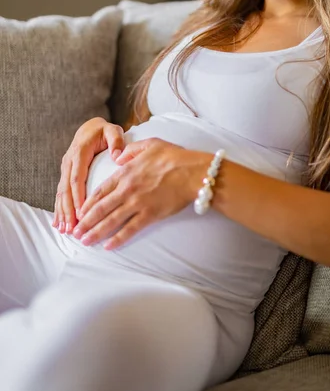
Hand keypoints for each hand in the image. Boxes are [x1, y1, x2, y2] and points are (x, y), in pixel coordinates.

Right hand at [53, 118, 124, 232]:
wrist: (89, 127)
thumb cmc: (103, 131)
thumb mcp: (112, 131)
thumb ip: (116, 141)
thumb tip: (118, 156)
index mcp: (79, 153)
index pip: (77, 178)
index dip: (78, 196)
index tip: (81, 212)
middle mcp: (69, 162)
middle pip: (66, 189)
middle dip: (68, 210)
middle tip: (72, 227)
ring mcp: (65, 169)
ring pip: (61, 193)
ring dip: (62, 212)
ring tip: (65, 229)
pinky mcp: (65, 174)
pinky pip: (60, 193)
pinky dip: (59, 208)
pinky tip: (59, 223)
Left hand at [72, 138, 210, 249]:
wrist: (192, 172)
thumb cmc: (174, 157)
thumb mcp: (150, 144)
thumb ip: (130, 150)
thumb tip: (118, 155)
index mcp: (125, 172)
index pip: (100, 190)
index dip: (88, 203)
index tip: (79, 212)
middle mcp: (127, 189)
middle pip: (100, 208)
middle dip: (86, 222)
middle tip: (75, 232)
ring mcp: (137, 203)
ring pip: (111, 221)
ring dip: (96, 232)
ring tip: (85, 241)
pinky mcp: (150, 215)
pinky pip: (130, 229)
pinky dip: (118, 239)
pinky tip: (108, 246)